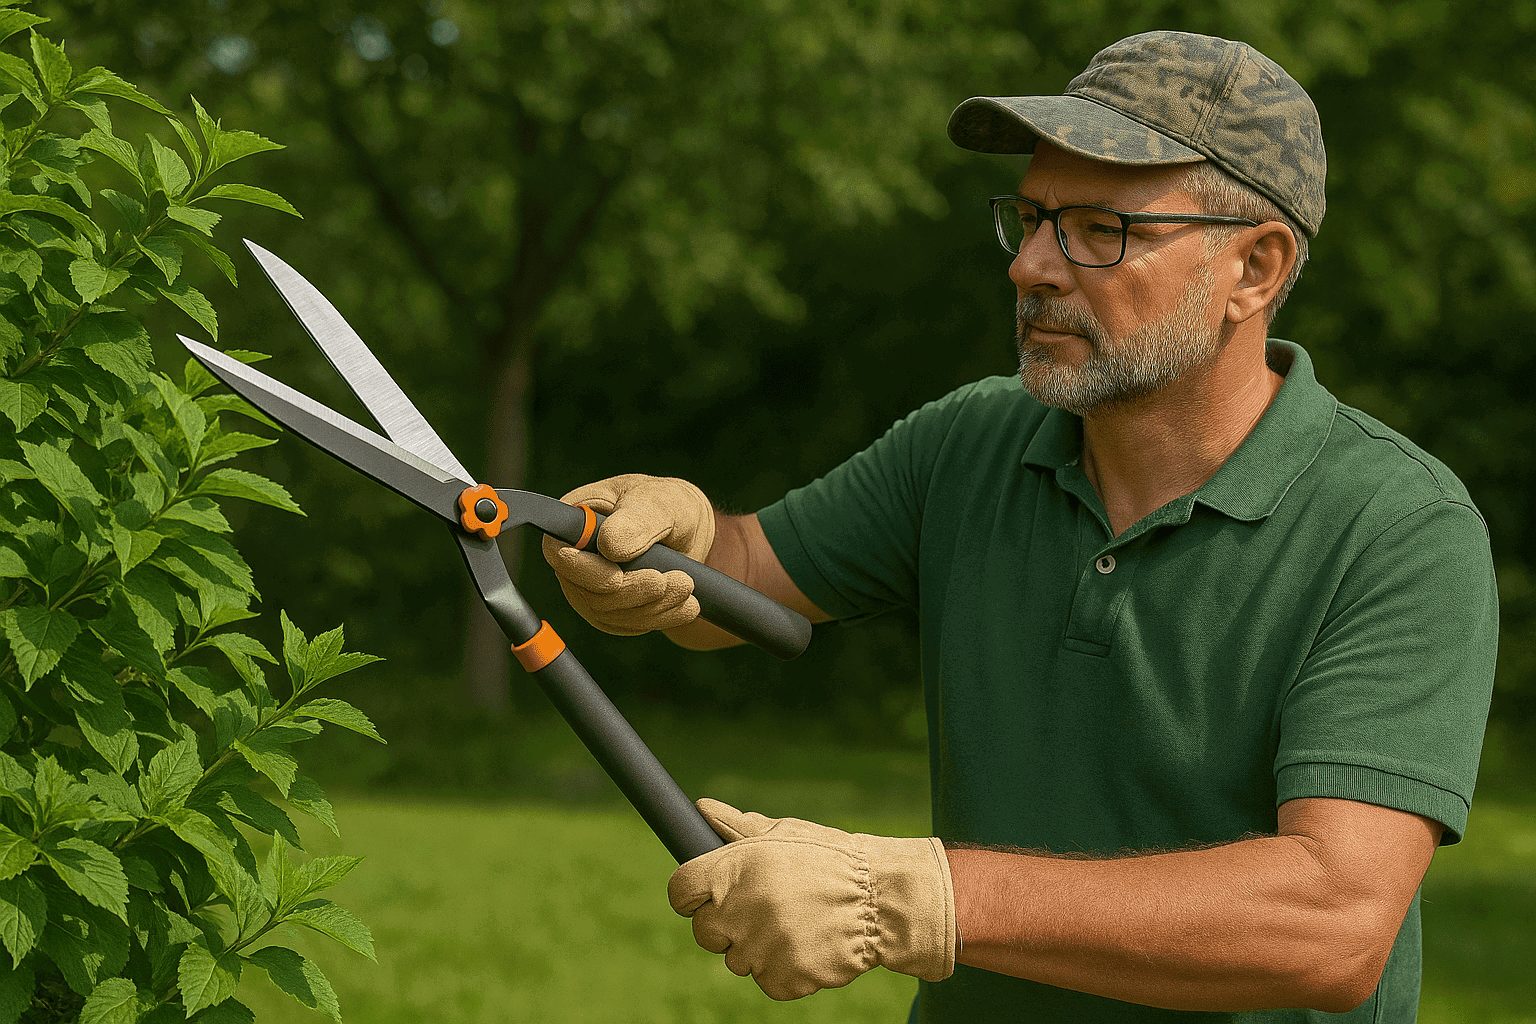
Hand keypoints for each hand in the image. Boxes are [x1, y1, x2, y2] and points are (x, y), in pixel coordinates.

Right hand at [540, 474, 715, 635]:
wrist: (692, 536)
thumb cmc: (671, 507)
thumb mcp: (662, 502)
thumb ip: (637, 519)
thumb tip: (609, 544)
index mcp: (577, 520)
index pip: (559, 552)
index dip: (583, 571)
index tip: (617, 577)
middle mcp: (576, 556)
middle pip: (584, 592)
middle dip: (632, 592)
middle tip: (675, 581)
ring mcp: (590, 586)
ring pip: (608, 614)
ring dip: (653, 606)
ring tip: (687, 586)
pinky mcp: (611, 609)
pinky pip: (626, 625)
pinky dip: (660, 617)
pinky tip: (686, 605)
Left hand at [667, 799, 956, 1000]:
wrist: (882, 899)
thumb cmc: (830, 861)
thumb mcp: (784, 834)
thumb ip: (734, 827)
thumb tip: (700, 810)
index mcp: (734, 869)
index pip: (680, 892)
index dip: (693, 895)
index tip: (709, 896)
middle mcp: (740, 910)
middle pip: (703, 932)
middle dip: (726, 924)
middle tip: (762, 910)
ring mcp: (761, 948)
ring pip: (736, 959)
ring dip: (757, 947)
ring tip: (794, 924)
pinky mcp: (782, 979)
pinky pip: (766, 980)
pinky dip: (783, 970)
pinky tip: (806, 946)